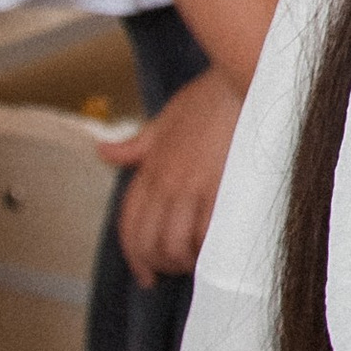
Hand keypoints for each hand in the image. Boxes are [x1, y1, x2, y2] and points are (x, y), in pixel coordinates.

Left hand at [98, 66, 242, 283]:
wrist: (248, 76)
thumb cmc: (213, 96)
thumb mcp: (166, 118)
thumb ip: (135, 145)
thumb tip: (103, 152)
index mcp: (152, 167)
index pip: (130, 223)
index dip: (133, 255)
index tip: (144, 273)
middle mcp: (168, 181)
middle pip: (149, 241)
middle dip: (158, 264)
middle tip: (175, 269)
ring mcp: (195, 186)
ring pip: (174, 244)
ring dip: (185, 261)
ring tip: (200, 261)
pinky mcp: (223, 188)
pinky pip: (207, 235)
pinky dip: (210, 251)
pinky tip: (218, 251)